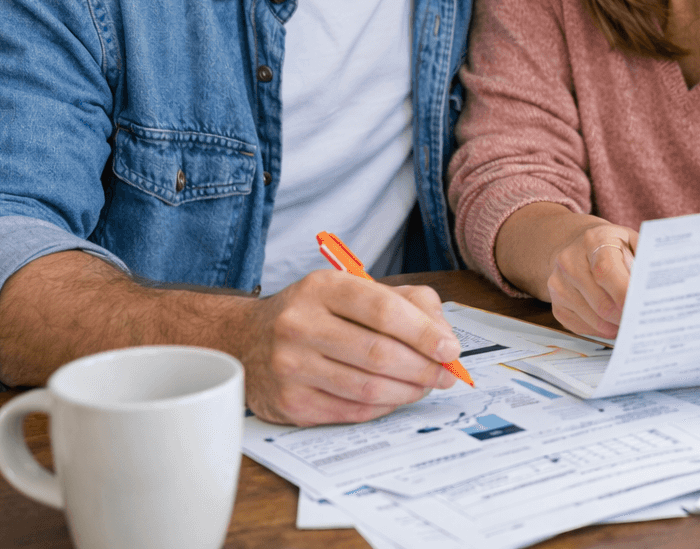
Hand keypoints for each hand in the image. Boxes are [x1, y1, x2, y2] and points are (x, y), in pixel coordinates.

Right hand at [238, 269, 462, 425]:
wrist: (249, 340)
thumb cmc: (317, 313)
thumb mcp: (356, 290)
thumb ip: (409, 303)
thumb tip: (444, 338)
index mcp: (323, 288)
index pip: (384, 311)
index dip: (424, 333)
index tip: (450, 349)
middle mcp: (300, 324)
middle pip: (379, 354)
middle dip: (423, 368)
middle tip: (446, 375)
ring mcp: (290, 366)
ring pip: (367, 388)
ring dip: (407, 391)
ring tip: (424, 387)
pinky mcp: (289, 402)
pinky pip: (351, 411)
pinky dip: (383, 407)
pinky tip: (394, 397)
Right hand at [545, 222, 639, 339]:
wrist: (578, 244)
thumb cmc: (613, 245)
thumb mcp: (633, 241)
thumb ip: (645, 262)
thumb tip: (659, 290)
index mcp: (594, 239)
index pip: (606, 272)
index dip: (624, 294)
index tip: (641, 308)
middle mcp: (570, 260)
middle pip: (601, 303)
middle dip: (626, 317)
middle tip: (644, 321)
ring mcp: (558, 282)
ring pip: (594, 319)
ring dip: (616, 326)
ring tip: (631, 321)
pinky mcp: (556, 302)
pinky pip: (581, 327)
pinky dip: (601, 329)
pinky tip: (612, 321)